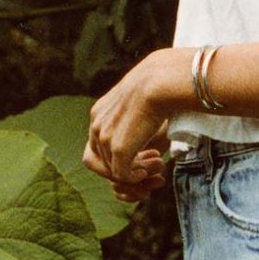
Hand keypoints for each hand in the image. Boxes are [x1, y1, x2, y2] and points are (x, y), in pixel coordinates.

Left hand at [84, 47, 191, 203]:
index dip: (120, 153)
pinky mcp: (117, 148)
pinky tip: (154, 167)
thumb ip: (136, 125)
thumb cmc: (160, 88)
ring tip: (159, 163)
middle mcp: (97, 124)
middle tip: (153, 165)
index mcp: (100, 112)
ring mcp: (104, 137)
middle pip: (101, 160)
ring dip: (136, 172)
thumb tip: (147, 140)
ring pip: (113, 169)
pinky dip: (137, 177)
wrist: (161, 82)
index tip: (149, 152)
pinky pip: (122, 175)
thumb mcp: (142, 107)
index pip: (99, 143)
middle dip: (125, 168)